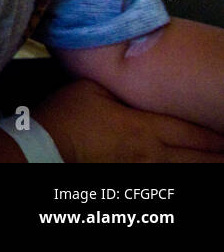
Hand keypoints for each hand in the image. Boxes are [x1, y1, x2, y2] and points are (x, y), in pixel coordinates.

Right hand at [35, 78, 223, 161]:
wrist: (45, 147)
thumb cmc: (67, 116)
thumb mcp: (93, 88)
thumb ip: (122, 85)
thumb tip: (136, 72)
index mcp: (144, 127)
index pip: (192, 131)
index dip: (216, 133)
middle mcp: (151, 153)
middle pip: (198, 156)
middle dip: (219, 152)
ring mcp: (142, 169)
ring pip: (186, 171)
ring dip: (206, 165)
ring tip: (221, 160)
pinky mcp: (131, 178)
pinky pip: (166, 179)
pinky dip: (183, 172)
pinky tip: (190, 168)